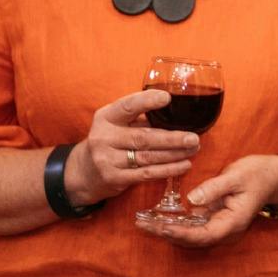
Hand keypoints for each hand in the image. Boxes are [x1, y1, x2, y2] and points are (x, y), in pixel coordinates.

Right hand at [63, 89, 198, 206]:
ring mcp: (107, 160)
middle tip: (193, 137)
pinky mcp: (114, 178)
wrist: (84, 172)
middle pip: (143, 137)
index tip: (167, 98)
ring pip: (148, 157)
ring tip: (193, 149)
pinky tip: (184, 165)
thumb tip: (177, 110)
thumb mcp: (116, 124)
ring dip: (174, 154)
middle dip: (172, 138)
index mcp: (106, 117)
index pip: (127, 106)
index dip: (147, 101)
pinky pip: (146, 174)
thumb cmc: (110, 140)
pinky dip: (167, 170)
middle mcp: (104, 137)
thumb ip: (138, 117)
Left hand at [147, 154, 277, 249]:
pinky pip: (192, 225)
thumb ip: (214, 188)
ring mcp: (218, 225)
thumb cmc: (257, 174)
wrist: (273, 177)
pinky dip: (175, 222)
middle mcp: (223, 229)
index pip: (201, 235)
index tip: (160, 227)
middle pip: (191, 239)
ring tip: (143, 222)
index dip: (179, 233)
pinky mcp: (213, 218)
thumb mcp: (237, 176)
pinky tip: (158, 216)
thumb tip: (192, 200)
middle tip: (142, 223)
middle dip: (166, 233)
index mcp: (232, 223)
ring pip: (189, 234)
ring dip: (167, 229)